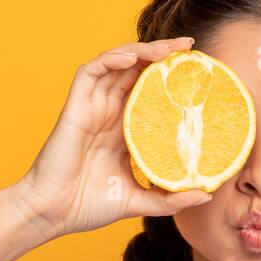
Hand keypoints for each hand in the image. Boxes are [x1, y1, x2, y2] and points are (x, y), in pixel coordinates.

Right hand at [12, 36, 214, 239]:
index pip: (151, 94)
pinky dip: (112, 58)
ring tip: (169, 48)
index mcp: (124, 130)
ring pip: (118, 65)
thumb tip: (206, 193)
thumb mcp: (141, 200)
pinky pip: (92, 71)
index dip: (171, 80)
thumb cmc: (90, 206)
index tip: (198, 74)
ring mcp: (93, 107)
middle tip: (189, 47)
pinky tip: (134, 56)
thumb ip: (171, 198)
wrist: (54, 213)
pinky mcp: (76, 106)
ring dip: (143, 50)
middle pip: (138, 72)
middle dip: (163, 56)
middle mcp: (110, 113)